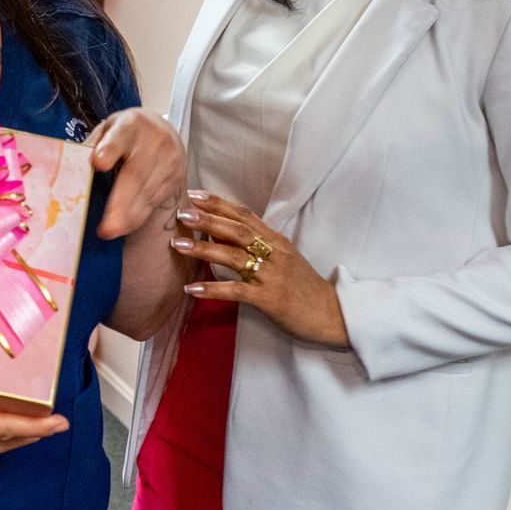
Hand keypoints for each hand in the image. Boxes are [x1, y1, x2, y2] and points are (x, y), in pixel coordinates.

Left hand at [86, 108, 186, 238]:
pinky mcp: (175, 179)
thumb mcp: (109, 130)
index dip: (110, 149)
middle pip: (135, 173)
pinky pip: (154, 202)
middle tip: (106, 228)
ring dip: (127, 217)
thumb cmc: (126, 133)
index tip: (98, 163)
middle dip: (120, 202)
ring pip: (147, 193)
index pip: (120, 136)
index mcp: (130, 124)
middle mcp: (154, 141)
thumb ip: (94, 146)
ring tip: (109, 232)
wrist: (164, 131)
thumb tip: (69, 169)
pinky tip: (124, 227)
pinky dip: (137, 217)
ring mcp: (168, 161)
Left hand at [174, 189, 350, 347]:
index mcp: (277, 241)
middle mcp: (275, 254)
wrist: (332, 315)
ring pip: (234, 257)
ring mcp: (272, 276)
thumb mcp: (285, 259)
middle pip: (238, 231)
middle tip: (182, 213)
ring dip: (203, 250)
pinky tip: (192, 289)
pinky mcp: (270, 299)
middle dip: (208, 220)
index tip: (194, 194)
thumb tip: (225, 233)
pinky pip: (237, 291)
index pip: (245, 216)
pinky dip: (213, 290)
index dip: (220, 204)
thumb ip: (260, 245)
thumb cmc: (304, 287)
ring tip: (178, 244)